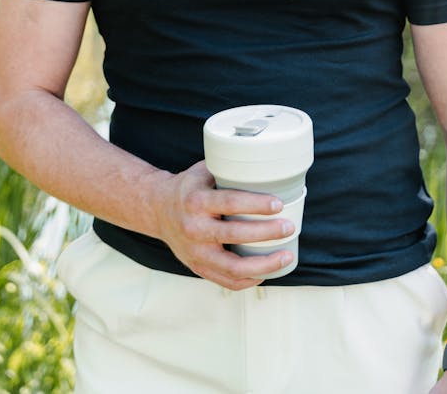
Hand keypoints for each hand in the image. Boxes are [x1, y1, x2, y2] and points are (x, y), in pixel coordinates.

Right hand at [150, 160, 294, 288]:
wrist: (158, 209)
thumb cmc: (188, 188)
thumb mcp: (203, 172)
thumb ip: (228, 171)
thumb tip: (265, 167)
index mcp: (196, 201)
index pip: (230, 203)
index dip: (256, 204)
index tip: (278, 204)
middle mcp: (194, 228)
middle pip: (235, 235)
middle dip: (267, 233)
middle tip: (288, 227)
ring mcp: (195, 252)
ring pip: (232, 267)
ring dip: (263, 264)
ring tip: (285, 256)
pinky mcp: (196, 267)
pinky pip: (226, 280)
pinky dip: (248, 279)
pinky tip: (265, 272)